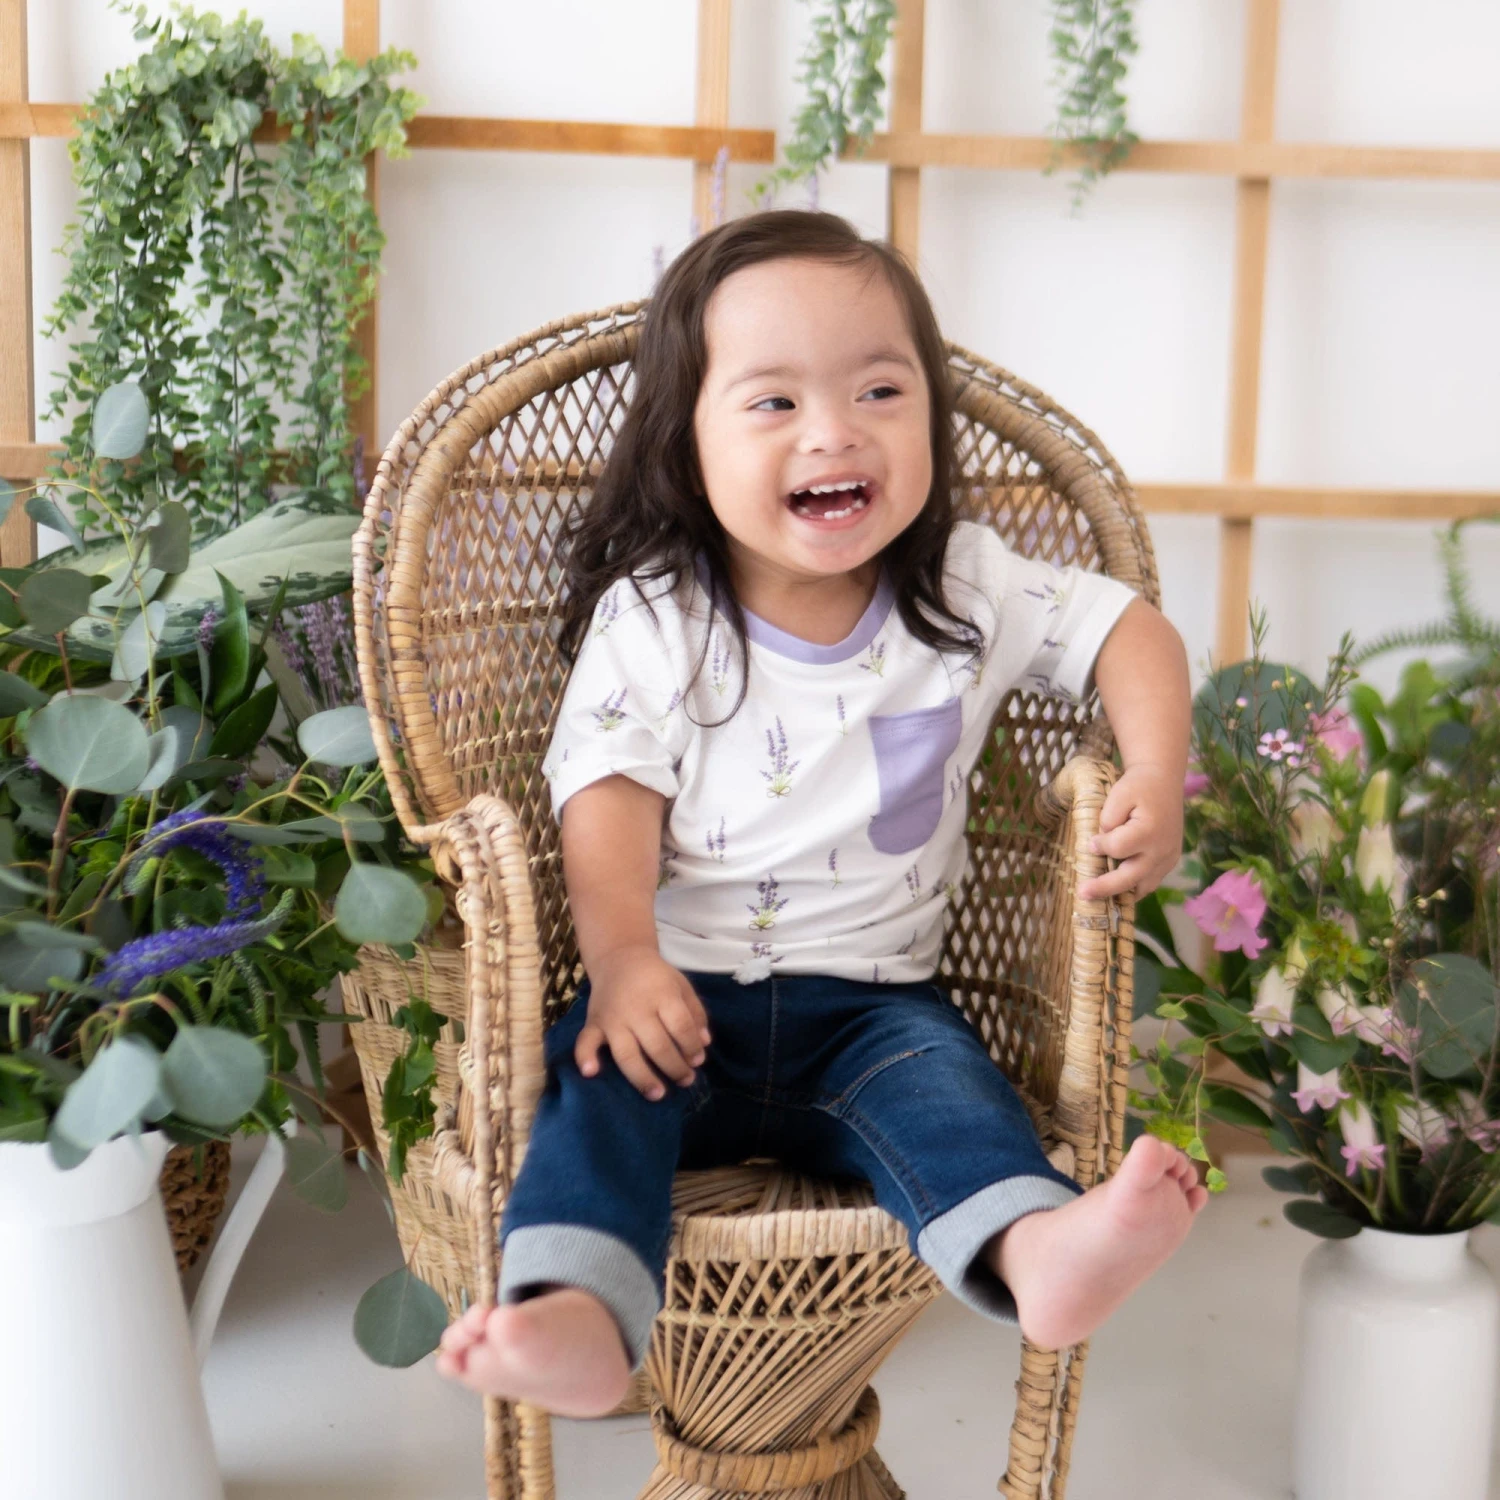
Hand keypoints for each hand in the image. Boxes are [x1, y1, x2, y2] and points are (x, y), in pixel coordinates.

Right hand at [576, 947, 711, 1101]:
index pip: (680, 1026)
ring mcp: (613, 1017)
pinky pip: (586, 1041)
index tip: (698, 1060)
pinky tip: (591, 1073)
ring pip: (627, 1054)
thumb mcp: (681, 986)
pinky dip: (586, 1057)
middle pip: (658, 1045)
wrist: (619, 958)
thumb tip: (704, 1043)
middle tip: (686, 1080)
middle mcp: (636, 1007)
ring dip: (643, 1077)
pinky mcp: (593, 1023)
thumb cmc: (656, 977)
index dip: (691, 1046)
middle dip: (675, 1067)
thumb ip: (695, 1014)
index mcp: (662, 994)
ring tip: (658, 1094)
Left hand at [1077, 762, 1184, 900]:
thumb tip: (1100, 846)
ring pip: (1143, 887)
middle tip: (1082, 893)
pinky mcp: (1169, 862)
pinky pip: (1150, 882)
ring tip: (1098, 898)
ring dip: (1120, 894)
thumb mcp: (1119, 794)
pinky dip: (1133, 887)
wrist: (1163, 781)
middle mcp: (1162, 849)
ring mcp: (1168, 859)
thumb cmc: (1138, 786)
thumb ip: (1108, 820)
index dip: (1101, 846)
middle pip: (1130, 877)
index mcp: (1149, 830)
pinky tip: (1116, 889)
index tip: (1091, 842)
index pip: (1118, 848)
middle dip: (1104, 887)